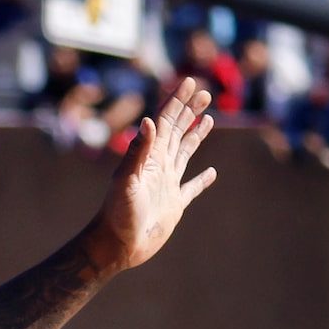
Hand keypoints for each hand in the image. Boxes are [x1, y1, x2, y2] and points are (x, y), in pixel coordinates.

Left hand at [83, 81, 217, 276]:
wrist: (116, 246)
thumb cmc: (117, 215)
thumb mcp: (126, 180)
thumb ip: (138, 151)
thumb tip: (150, 121)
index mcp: (149, 157)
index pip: (166, 122)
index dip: (177, 101)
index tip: (190, 82)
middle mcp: (158, 166)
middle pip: (178, 131)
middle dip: (190, 111)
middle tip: (205, 93)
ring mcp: (167, 184)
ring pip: (185, 152)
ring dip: (196, 135)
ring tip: (208, 119)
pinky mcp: (174, 205)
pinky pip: (192, 188)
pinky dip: (202, 180)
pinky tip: (211, 173)